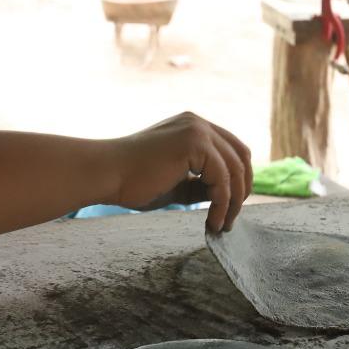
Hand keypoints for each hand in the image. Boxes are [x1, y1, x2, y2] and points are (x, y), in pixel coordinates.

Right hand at [106, 112, 252, 232]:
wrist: (106, 173)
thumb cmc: (131, 181)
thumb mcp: (176, 183)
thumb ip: (200, 184)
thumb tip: (225, 197)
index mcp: (192, 127)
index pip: (231, 150)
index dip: (237, 179)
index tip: (230, 207)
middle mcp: (198, 123)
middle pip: (241, 156)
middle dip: (242, 190)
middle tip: (231, 218)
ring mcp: (197, 130)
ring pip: (236, 169)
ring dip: (234, 201)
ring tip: (222, 225)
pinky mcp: (194, 143)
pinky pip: (223, 178)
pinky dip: (222, 204)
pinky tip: (211, 221)